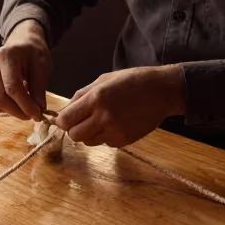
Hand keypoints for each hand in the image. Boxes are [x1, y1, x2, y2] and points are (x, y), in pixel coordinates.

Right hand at [0, 19, 52, 120]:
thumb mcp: (42, 65)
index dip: (25, 105)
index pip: (12, 87)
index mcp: (7, 57)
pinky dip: (4, 108)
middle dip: (16, 111)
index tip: (38, 114)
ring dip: (10, 111)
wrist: (20, 42)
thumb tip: (39, 109)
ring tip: (25, 108)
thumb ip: (39, 87)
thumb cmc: (33, 52)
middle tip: (32, 115)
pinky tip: (16, 102)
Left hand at [55, 66, 185, 147]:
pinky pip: (104, 143)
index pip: (66, 120)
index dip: (62, 121)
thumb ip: (81, 96)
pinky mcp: (124, 141)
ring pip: (88, 142)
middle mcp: (104, 117)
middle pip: (74, 136)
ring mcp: (115, 131)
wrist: (162, 91)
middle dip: (74, 129)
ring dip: (89, 133)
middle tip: (82, 120)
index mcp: (96, 98)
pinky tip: (116, 123)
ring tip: (102, 120)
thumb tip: (64, 112)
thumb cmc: (132, 81)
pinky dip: (105, 136)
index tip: (66, 119)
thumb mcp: (103, 80)